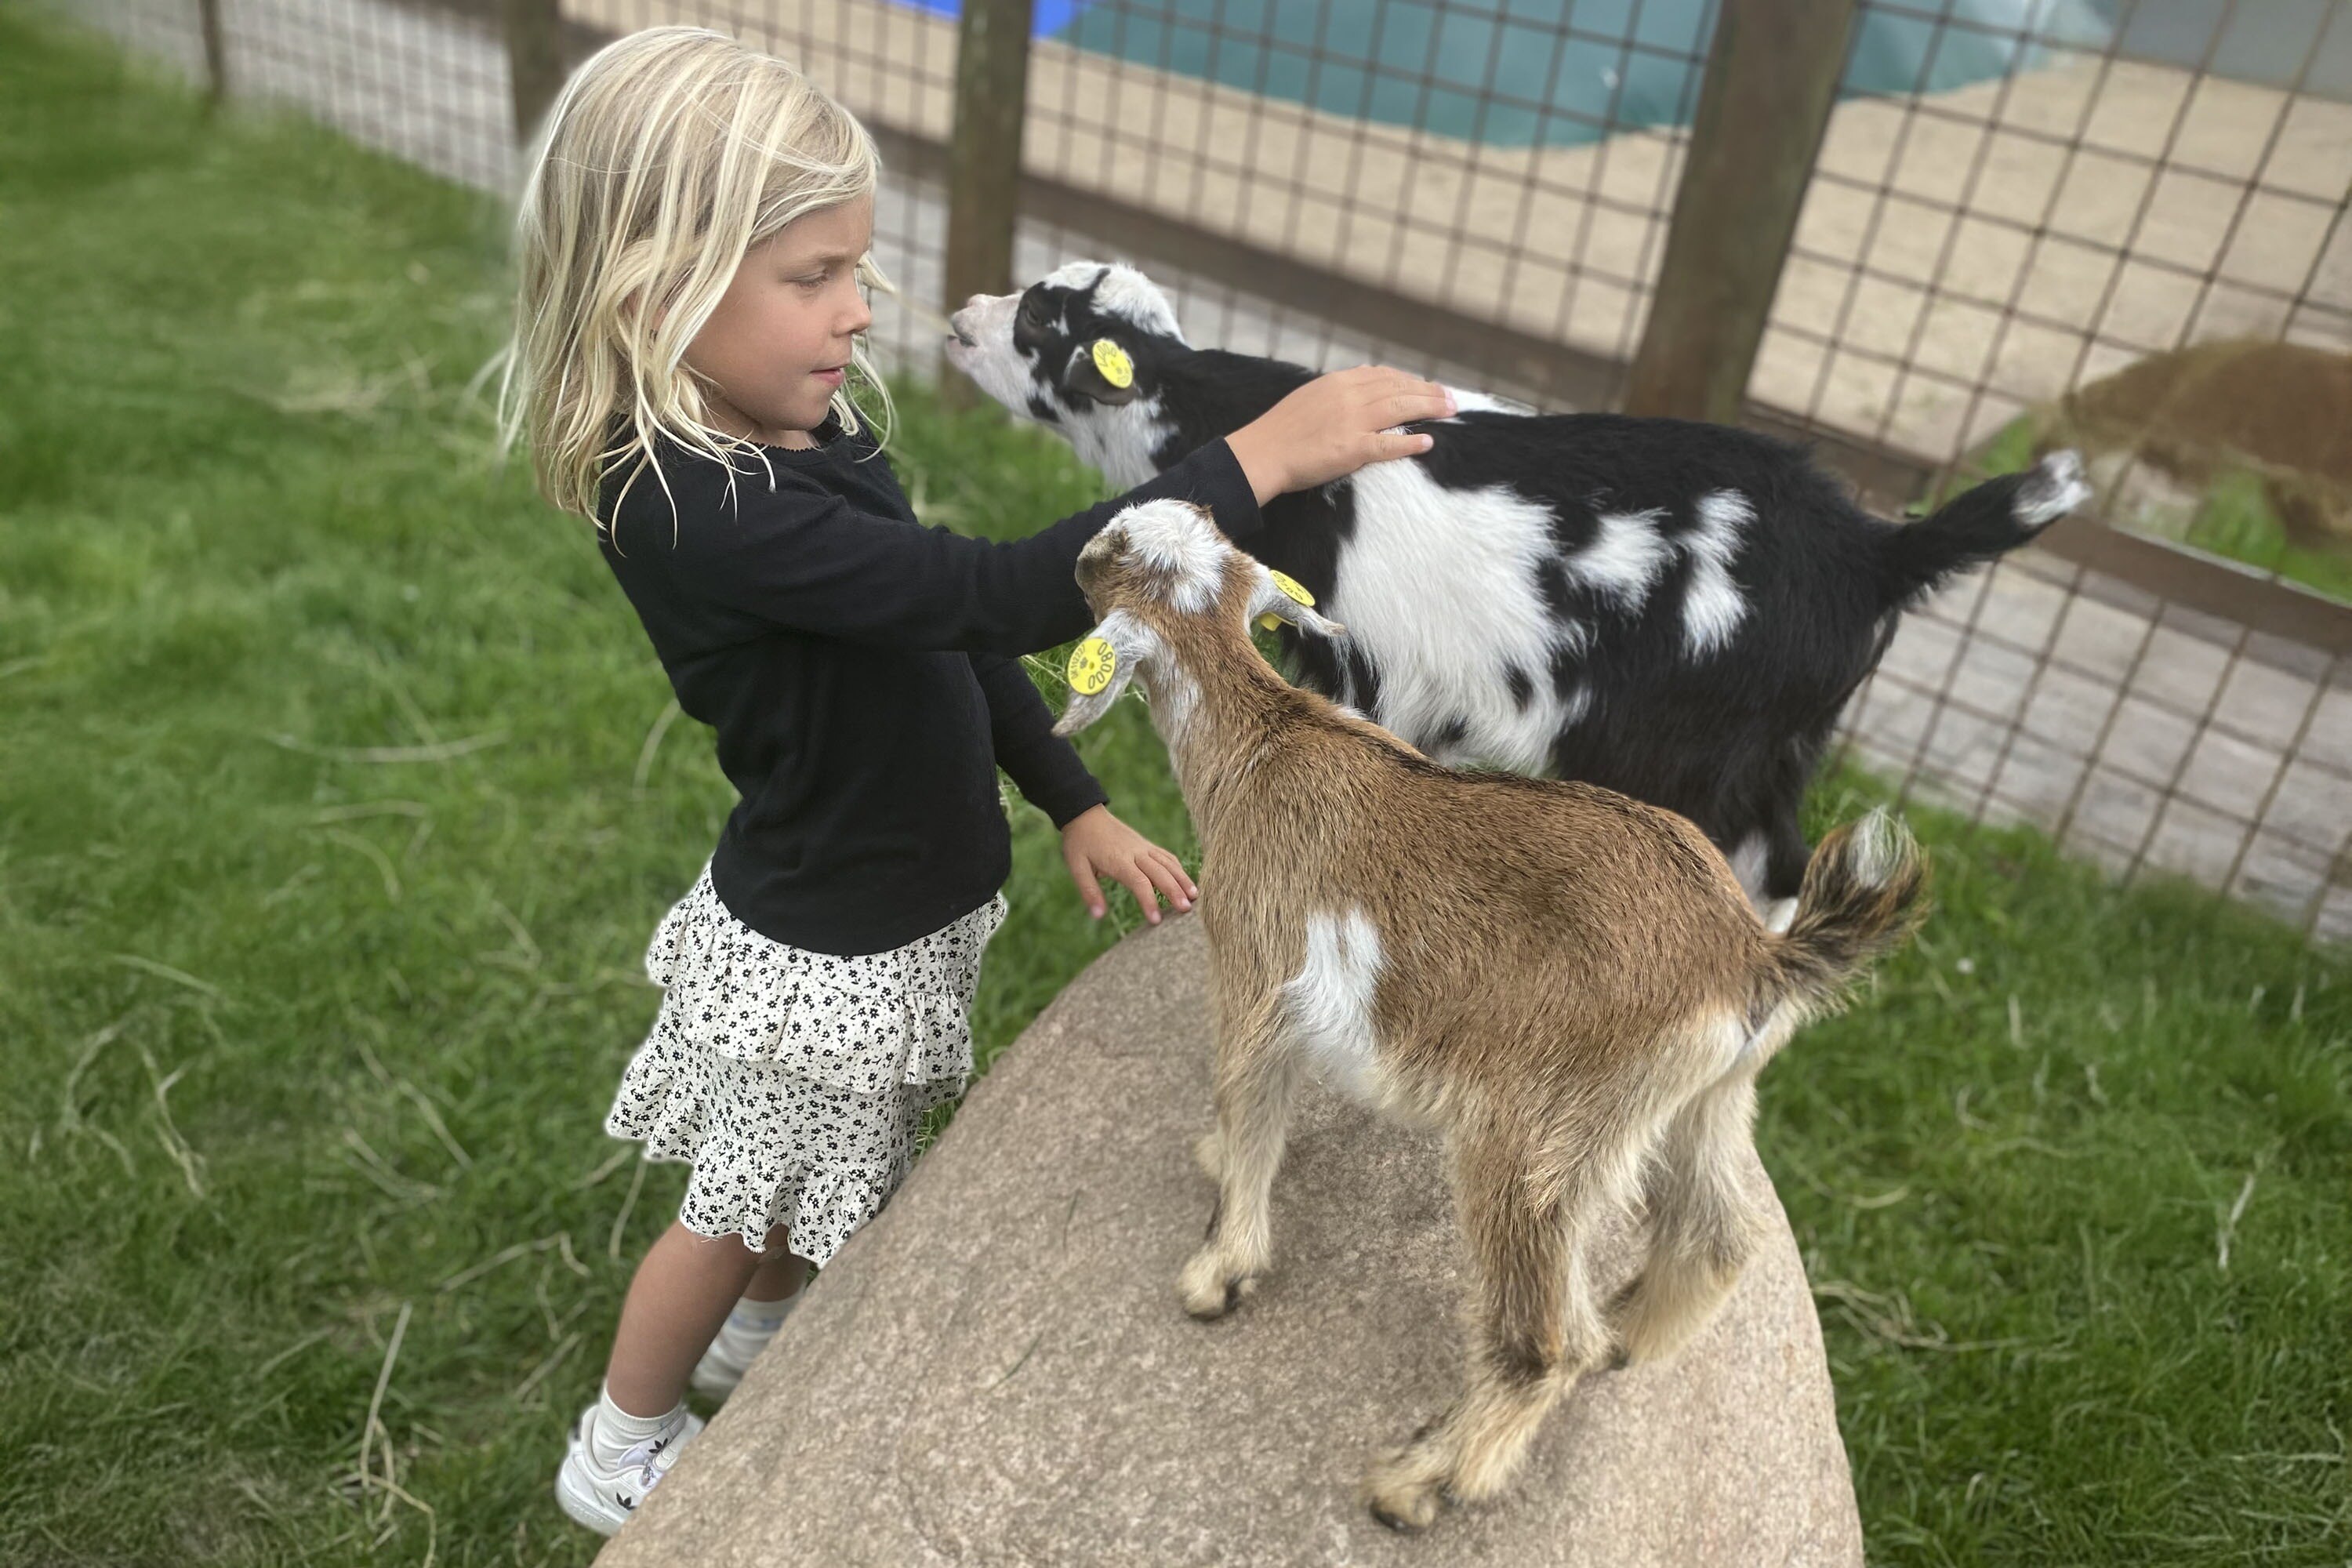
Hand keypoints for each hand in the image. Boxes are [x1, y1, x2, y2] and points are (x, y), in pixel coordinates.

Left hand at [1060, 804, 1197, 924]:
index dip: (1149, 902)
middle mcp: (1135, 852)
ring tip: (1195, 897)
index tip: (1157, 921)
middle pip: (1160, 873)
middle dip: (1174, 891)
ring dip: (1183, 879)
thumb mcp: (1076, 867)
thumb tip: (1098, 916)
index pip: (1139, 882)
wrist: (1085, 814)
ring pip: (1168, 863)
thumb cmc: (1079, 843)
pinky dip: (1178, 869)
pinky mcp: (1146, 845)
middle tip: (1186, 910)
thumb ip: (1089, 891)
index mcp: (1118, 860)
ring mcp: (1143, 847)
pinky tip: (1186, 882)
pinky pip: (1166, 856)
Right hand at [1223, 365, 1456, 503]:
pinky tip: (1427, 442)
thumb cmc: (1281, 430)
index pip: (1384, 376)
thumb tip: (1363, 380)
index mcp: (1338, 382)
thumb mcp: (1310, 396)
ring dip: (1430, 408)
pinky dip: (1410, 442)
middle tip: (1451, 398)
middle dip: (1429, 391)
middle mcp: (1349, 396)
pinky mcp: (1352, 448)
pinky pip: (1389, 443)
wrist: (1261, 453)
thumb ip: (1339, 390)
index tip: (1426, 386)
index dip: (1410, 380)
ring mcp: (1352, 421)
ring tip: (1449, 411)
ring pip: (1401, 408)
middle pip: (1399, 388)